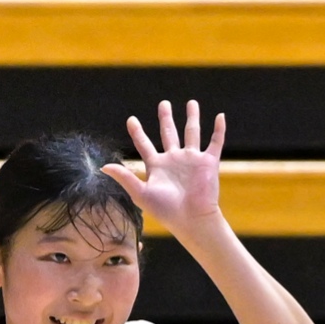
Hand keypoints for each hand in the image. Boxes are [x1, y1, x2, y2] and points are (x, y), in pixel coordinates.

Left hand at [104, 101, 225, 235]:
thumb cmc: (167, 211)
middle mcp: (174, 160)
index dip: (137, 132)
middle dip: (166, 118)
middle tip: (164, 103)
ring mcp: (192, 160)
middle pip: (169, 133)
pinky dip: (219, 130)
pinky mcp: (209, 163)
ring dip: (192, 118)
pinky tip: (221, 117)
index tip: (131, 120)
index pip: (144, 145)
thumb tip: (103, 166)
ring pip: (192, 133)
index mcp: (157, 166)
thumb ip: (125, 178)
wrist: (192, 220)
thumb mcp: (141, 194)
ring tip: (192, 103)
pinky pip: (215, 142)